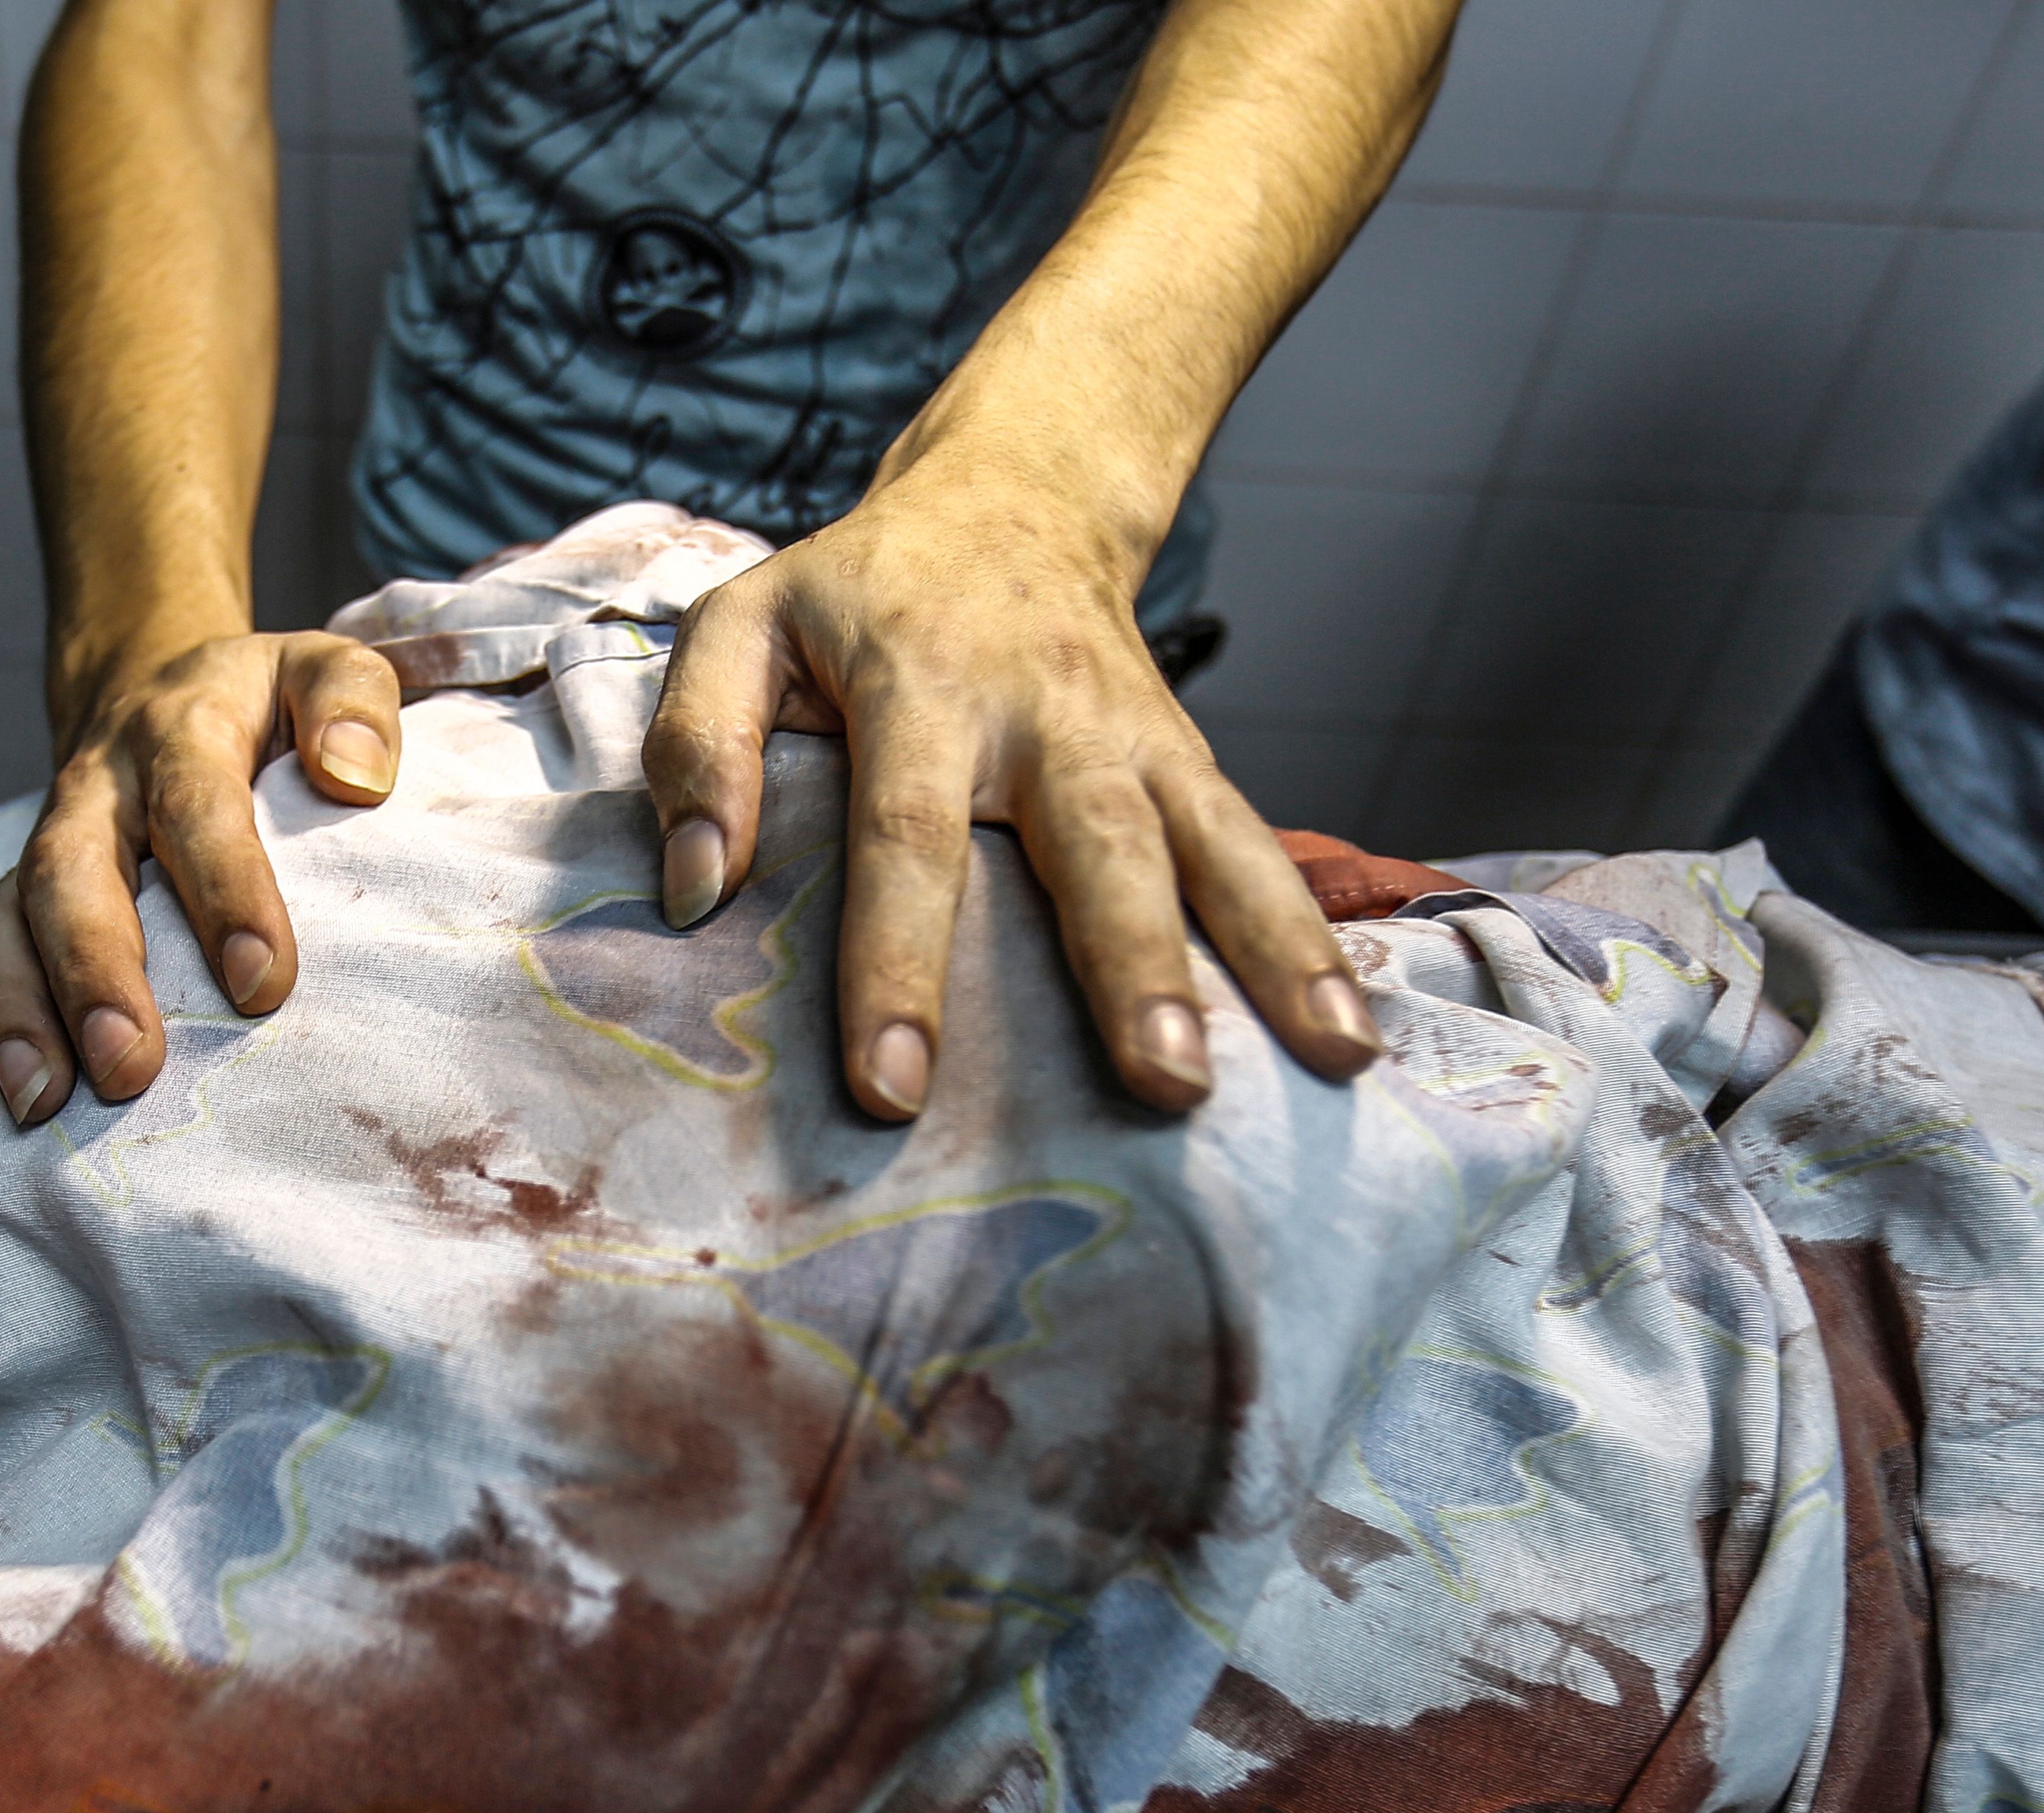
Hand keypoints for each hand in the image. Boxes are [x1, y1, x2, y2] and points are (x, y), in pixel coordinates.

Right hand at [0, 631, 403, 1123]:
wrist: (156, 690)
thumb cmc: (259, 708)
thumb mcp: (317, 670)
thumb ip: (352, 700)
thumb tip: (357, 776)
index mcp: (177, 734)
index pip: (196, 808)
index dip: (224, 891)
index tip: (263, 983)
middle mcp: (96, 792)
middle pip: (70, 873)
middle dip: (92, 973)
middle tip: (128, 1067)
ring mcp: (47, 848)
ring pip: (7, 923)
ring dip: (17, 1015)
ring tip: (41, 1104)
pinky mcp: (22, 900)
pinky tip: (5, 1107)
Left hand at [640, 467, 1386, 1120]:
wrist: (1013, 493)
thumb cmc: (856, 594)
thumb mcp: (743, 624)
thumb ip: (697, 743)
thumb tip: (693, 886)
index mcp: (923, 684)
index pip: (906, 839)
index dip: (898, 964)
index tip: (894, 1087)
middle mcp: (1048, 713)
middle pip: (1100, 848)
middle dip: (1135, 970)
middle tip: (1165, 1081)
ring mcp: (1139, 736)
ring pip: (1216, 845)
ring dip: (1275, 953)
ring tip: (1332, 1060)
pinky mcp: (1193, 758)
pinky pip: (1256, 847)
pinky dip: (1310, 933)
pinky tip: (1351, 1028)